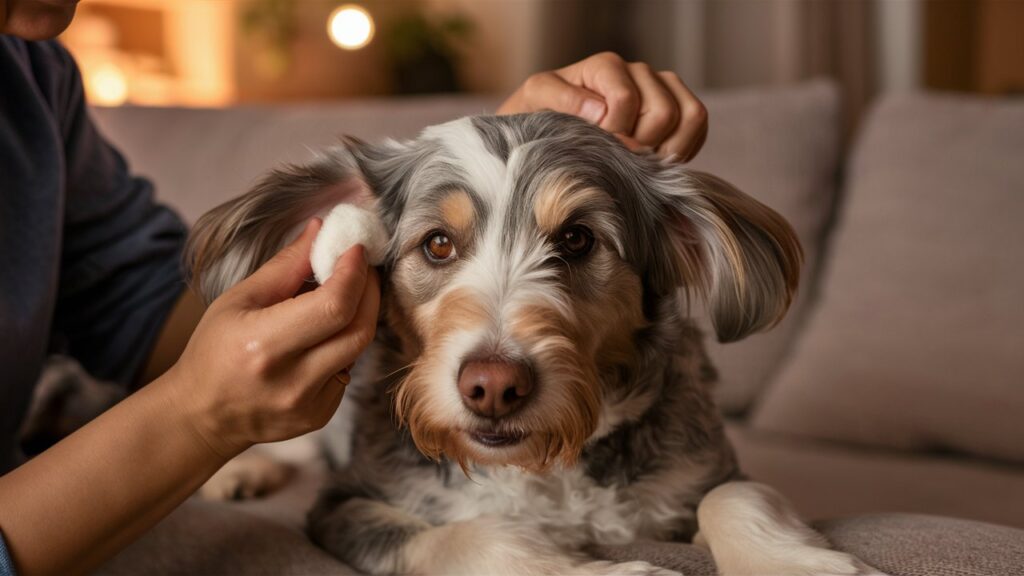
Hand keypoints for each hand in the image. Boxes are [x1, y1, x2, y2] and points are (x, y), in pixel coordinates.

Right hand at [169, 219, 379, 457]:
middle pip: (359, 328)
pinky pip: (348, 371)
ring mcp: (308, 404)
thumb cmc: (214, 351)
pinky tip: (320, 339)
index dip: (354, 273)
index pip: (334, 305)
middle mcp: (291, 380)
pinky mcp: (319, 417)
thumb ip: (285, 266)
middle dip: (368, 290)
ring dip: (358, 316)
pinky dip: (342, 346)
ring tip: (341, 296)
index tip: (356, 249)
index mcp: (264, 345)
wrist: (201, 416)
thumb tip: (319, 229)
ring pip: (357, 349)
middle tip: (361, 267)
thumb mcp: (239, 300)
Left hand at [498, 52, 707, 161]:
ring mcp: (662, 88)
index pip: (627, 101)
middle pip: (663, 112)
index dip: (614, 135)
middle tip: (619, 160)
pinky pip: (698, 125)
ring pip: (690, 116)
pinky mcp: (678, 108)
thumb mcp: (536, 100)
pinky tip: (656, 161)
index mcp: (605, 66)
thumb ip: (563, 100)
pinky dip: (684, 149)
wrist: (552, 130)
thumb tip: (602, 112)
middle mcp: (639, 72)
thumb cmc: (543, 114)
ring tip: (640, 163)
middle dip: (641, 145)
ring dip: (667, 149)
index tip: (596, 150)